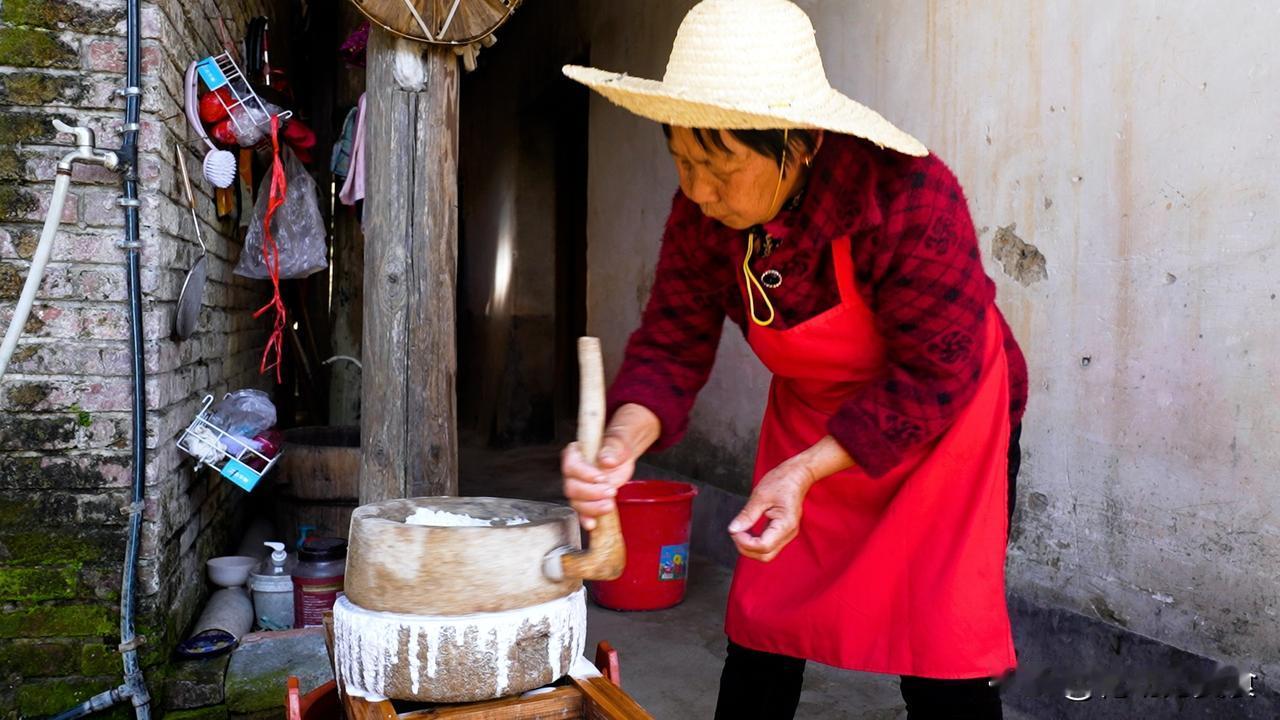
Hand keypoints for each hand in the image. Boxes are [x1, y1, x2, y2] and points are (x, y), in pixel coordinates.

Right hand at [561, 404, 659, 530]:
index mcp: (576, 453)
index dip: (584, 474)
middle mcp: (573, 472)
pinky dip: (586, 518)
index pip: (571, 465)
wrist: (622, 457)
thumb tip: (606, 459)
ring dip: (592, 507)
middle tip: (610, 491)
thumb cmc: (616, 446)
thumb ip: (612, 448)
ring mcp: (579, 487)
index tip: (601, 477)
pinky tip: (592, 523)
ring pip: (576, 502)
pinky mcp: (587, 499)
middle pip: (572, 487)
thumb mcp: (618, 442)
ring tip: (609, 503)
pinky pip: (581, 512)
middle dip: (591, 493)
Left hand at [728, 459, 815, 561]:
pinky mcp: (782, 531)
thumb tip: (733, 529)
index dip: (745, 542)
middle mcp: (788, 533)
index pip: (763, 546)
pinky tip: (747, 531)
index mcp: (785, 524)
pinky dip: (755, 542)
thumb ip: (747, 515)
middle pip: (765, 555)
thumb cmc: (782, 481)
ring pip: (767, 553)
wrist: (798, 475)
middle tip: (735, 532)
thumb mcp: (760, 496)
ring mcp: (787, 534)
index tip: (735, 530)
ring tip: (740, 531)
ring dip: (750, 547)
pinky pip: (768, 544)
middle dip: (746, 548)